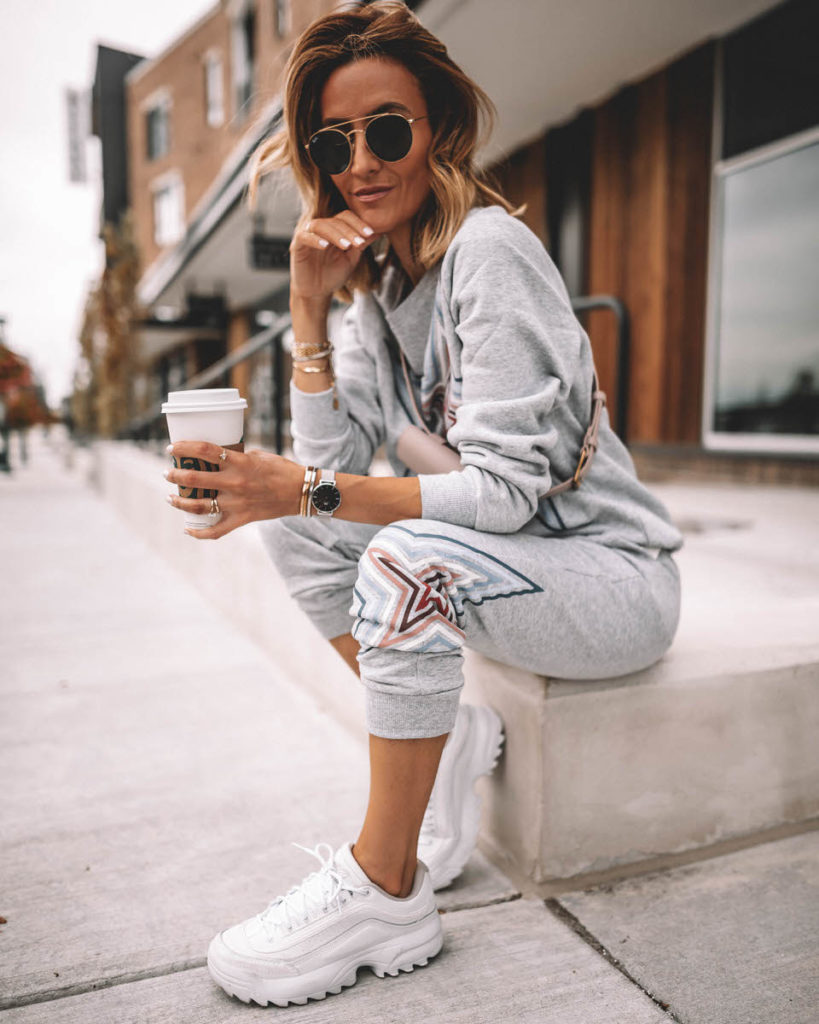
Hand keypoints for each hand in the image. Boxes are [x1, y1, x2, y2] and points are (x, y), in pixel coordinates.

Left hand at [165, 442, 303, 538]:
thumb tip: (214, 459)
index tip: (171, 449)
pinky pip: (216, 531)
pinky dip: (199, 533)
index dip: (184, 448)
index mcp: (240, 463)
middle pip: (195, 479)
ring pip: (199, 506)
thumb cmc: (280, 469)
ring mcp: (237, 504)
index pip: (204, 451)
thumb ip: (235, 458)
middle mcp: (235, 483)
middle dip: (175, 475)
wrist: (301, 492)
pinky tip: (187, 530)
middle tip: (168, 473)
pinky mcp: (242, 519)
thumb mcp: (257, 455)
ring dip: (179, 502)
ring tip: (170, 497)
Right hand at [290, 211, 378, 299]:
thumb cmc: (333, 275)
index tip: (370, 234)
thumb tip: (379, 231)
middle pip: (336, 220)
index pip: (346, 217)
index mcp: (334, 229)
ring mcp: (308, 234)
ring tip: (346, 246)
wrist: (317, 292)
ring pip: (321, 225)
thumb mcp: (351, 259)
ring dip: (336, 234)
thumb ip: (361, 244)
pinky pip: (304, 236)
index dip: (358, 223)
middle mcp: (321, 228)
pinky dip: (315, 239)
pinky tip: (325, 246)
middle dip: (350, 231)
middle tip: (360, 243)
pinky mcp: (297, 245)